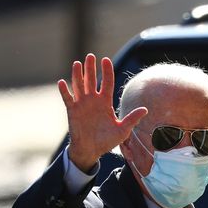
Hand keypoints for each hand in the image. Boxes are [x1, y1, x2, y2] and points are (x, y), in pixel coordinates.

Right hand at [57, 53, 147, 171]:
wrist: (91, 151)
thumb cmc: (107, 141)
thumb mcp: (122, 131)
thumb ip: (132, 119)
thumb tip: (145, 110)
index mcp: (105, 102)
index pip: (106, 83)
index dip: (106, 71)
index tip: (105, 60)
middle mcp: (93, 100)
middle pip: (91, 80)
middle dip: (91, 68)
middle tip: (90, 56)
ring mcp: (82, 104)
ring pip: (79, 86)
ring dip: (77, 75)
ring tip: (77, 63)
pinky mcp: (72, 111)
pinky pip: (68, 99)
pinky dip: (64, 91)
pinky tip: (62, 82)